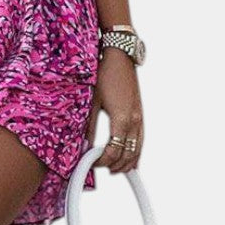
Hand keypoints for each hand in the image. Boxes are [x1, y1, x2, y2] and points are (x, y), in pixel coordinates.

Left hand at [85, 48, 143, 172]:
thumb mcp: (92, 100)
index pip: (113, 150)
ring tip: (115, 169)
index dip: (102, 160)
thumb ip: (89, 125)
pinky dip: (136, 151)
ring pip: (138, 149)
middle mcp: (134, 121)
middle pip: (128, 154)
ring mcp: (140, 117)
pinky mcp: (140, 113)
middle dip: (115, 164)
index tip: (91, 162)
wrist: (120, 56)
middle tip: (101, 167)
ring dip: (127, 161)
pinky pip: (141, 139)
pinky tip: (131, 157)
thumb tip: (83, 144)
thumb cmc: (105, 74)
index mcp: (122, 119)